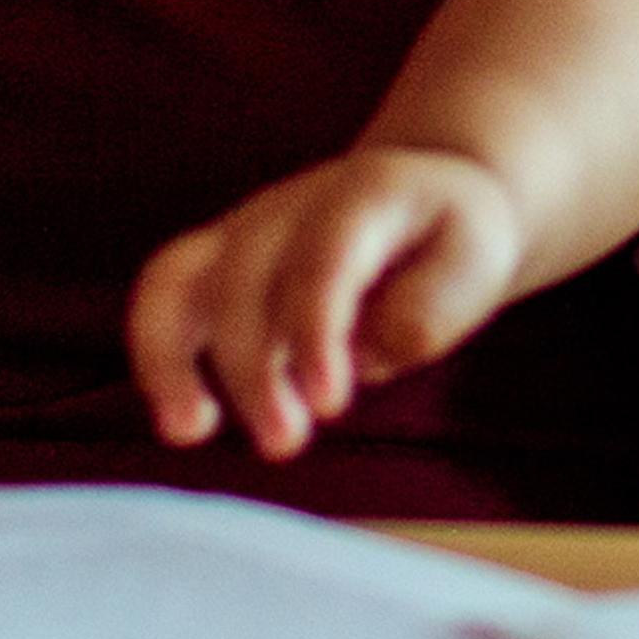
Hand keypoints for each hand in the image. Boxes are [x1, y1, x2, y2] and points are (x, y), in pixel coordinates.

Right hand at [130, 148, 524, 459]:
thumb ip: (435, 307)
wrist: (428, 194)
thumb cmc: (451, 238)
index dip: (316, 329)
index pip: (326, 256)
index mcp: (365, 194)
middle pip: (244, 277)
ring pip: (179, 277)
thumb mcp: (477, 261)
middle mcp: (291, 205)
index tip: (329, 404)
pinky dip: (160, 358)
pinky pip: (165, 297)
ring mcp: (246, 229)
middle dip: (252, 367)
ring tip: (188, 431)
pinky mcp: (219, 260)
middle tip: (283, 444)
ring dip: (172, 357)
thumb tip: (378, 350)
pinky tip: (186, 423)